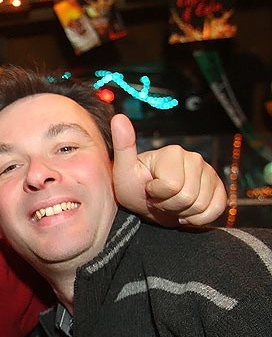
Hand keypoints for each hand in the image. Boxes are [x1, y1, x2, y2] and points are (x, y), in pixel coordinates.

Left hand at [111, 114, 226, 225]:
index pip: (172, 186)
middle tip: (159, 199)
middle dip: (169, 205)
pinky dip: (198, 218)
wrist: (146, 203)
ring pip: (201, 206)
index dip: (157, 195)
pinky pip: (215, 210)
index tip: (149, 190)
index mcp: (173, 152)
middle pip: (187, 198)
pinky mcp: (219, 189)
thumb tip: (118, 117)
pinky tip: (185, 210)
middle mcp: (195, 158)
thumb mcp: (123, 169)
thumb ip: (123, 145)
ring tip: (170, 203)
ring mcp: (209, 173)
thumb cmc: (133, 186)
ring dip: (182, 212)